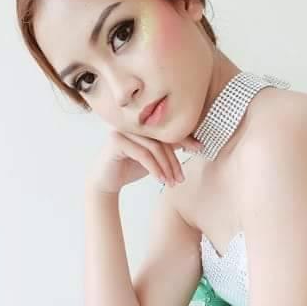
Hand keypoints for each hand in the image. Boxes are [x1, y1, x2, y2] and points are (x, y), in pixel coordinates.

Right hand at [86, 129, 201, 194]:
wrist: (106, 180)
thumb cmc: (130, 166)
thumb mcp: (154, 156)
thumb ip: (168, 146)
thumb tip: (192, 142)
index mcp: (142, 122)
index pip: (168, 128)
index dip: (186, 138)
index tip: (200, 148)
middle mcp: (132, 122)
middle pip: (162, 139)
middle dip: (174, 161)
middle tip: (181, 178)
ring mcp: (123, 129)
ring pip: (154, 148)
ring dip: (166, 167)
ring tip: (173, 183)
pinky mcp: (116, 141)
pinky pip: (143, 154)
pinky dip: (155, 169)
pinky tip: (161, 180)